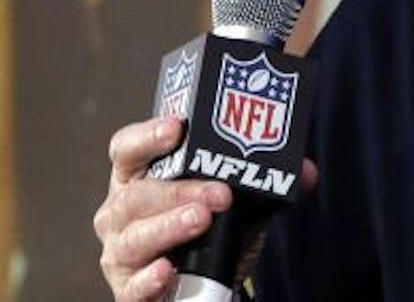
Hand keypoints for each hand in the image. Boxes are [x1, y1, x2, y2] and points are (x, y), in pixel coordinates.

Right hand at [95, 116, 231, 301]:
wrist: (201, 285)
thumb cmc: (205, 230)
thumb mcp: (221, 198)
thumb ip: (243, 180)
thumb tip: (294, 168)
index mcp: (135, 178)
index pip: (127, 149)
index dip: (147, 136)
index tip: (176, 128)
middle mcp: (119, 213)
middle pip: (136, 195)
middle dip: (179, 191)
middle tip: (219, 193)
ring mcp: (119, 252)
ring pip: (134, 238)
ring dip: (170, 227)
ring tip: (202, 219)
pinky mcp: (127, 290)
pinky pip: (133, 286)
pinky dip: (149, 279)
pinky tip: (167, 270)